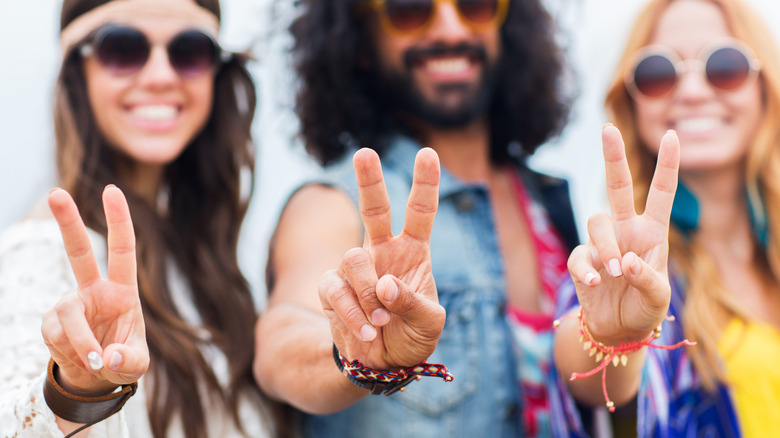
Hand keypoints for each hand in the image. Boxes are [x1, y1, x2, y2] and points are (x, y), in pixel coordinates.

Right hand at [41, 186, 148, 394]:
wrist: (95, 376)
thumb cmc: (122, 358)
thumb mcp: (136, 364)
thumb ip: (128, 361)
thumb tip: (107, 355)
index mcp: (122, 290)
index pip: (122, 250)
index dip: (119, 221)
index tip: (111, 190)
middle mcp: (94, 290)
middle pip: (78, 252)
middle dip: (67, 222)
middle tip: (55, 193)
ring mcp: (70, 304)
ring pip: (69, 316)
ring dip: (81, 343)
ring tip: (95, 362)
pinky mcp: (51, 322)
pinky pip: (57, 336)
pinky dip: (70, 353)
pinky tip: (79, 359)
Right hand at [319, 147, 443, 369]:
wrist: (380, 364)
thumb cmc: (412, 336)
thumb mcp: (429, 323)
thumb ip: (412, 302)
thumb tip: (386, 285)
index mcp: (413, 251)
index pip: (420, 211)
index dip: (425, 183)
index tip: (428, 153)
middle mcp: (382, 251)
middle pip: (374, 208)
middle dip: (369, 180)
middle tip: (364, 153)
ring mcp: (354, 267)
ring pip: (354, 259)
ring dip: (369, 293)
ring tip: (381, 321)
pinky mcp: (331, 287)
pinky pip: (336, 288)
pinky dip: (353, 312)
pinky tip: (366, 330)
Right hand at [567, 125, 679, 344]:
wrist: (616, 329)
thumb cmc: (644, 308)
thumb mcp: (658, 298)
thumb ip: (648, 279)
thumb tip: (627, 262)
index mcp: (652, 232)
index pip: (661, 193)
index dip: (667, 164)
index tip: (672, 135)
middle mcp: (625, 230)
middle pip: (616, 185)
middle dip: (612, 156)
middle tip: (608, 129)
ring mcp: (601, 244)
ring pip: (596, 222)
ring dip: (608, 245)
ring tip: (619, 272)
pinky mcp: (582, 261)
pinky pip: (581, 255)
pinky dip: (588, 269)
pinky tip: (597, 283)